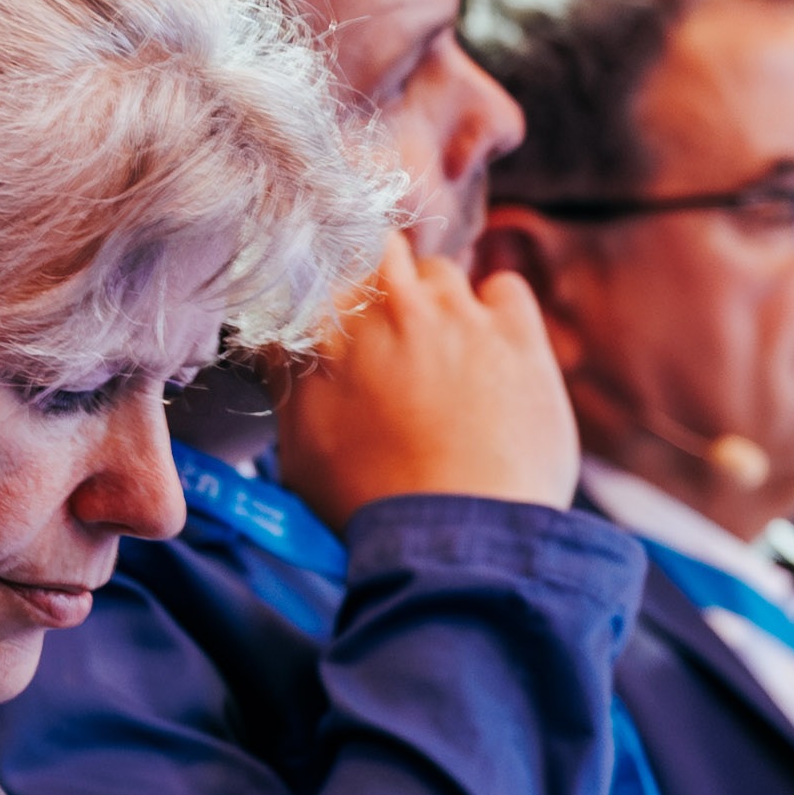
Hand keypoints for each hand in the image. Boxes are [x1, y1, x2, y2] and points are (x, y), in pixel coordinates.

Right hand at [270, 233, 578, 520]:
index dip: (335, 301)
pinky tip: (494, 354)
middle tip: (399, 341)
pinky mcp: (513, 329)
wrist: (456, 538)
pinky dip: (498, 312)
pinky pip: (504, 287)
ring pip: (441, 272)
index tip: (346, 325)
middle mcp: (383, 306)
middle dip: (386, 288)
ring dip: (441, 304)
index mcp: (322, 334)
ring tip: (449, 361)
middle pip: (380, 256)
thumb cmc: (372, 508)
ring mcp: (452, 312)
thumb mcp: (299, 454)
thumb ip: (290, 386)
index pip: (318, 278)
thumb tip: (280, 351)